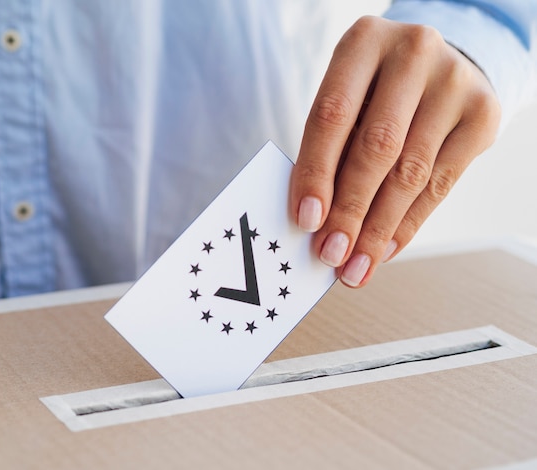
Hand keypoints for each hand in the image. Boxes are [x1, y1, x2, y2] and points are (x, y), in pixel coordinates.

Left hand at [289, 16, 500, 287]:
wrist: (438, 67)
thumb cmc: (375, 91)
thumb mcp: (346, 99)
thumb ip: (330, 148)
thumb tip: (313, 220)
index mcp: (364, 42)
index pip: (332, 116)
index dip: (316, 172)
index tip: (306, 220)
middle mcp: (413, 53)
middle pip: (376, 147)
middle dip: (350, 211)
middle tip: (331, 254)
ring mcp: (454, 82)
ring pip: (410, 173)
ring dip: (378, 230)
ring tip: (355, 265)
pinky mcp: (483, 114)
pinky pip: (441, 184)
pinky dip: (408, 224)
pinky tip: (386, 248)